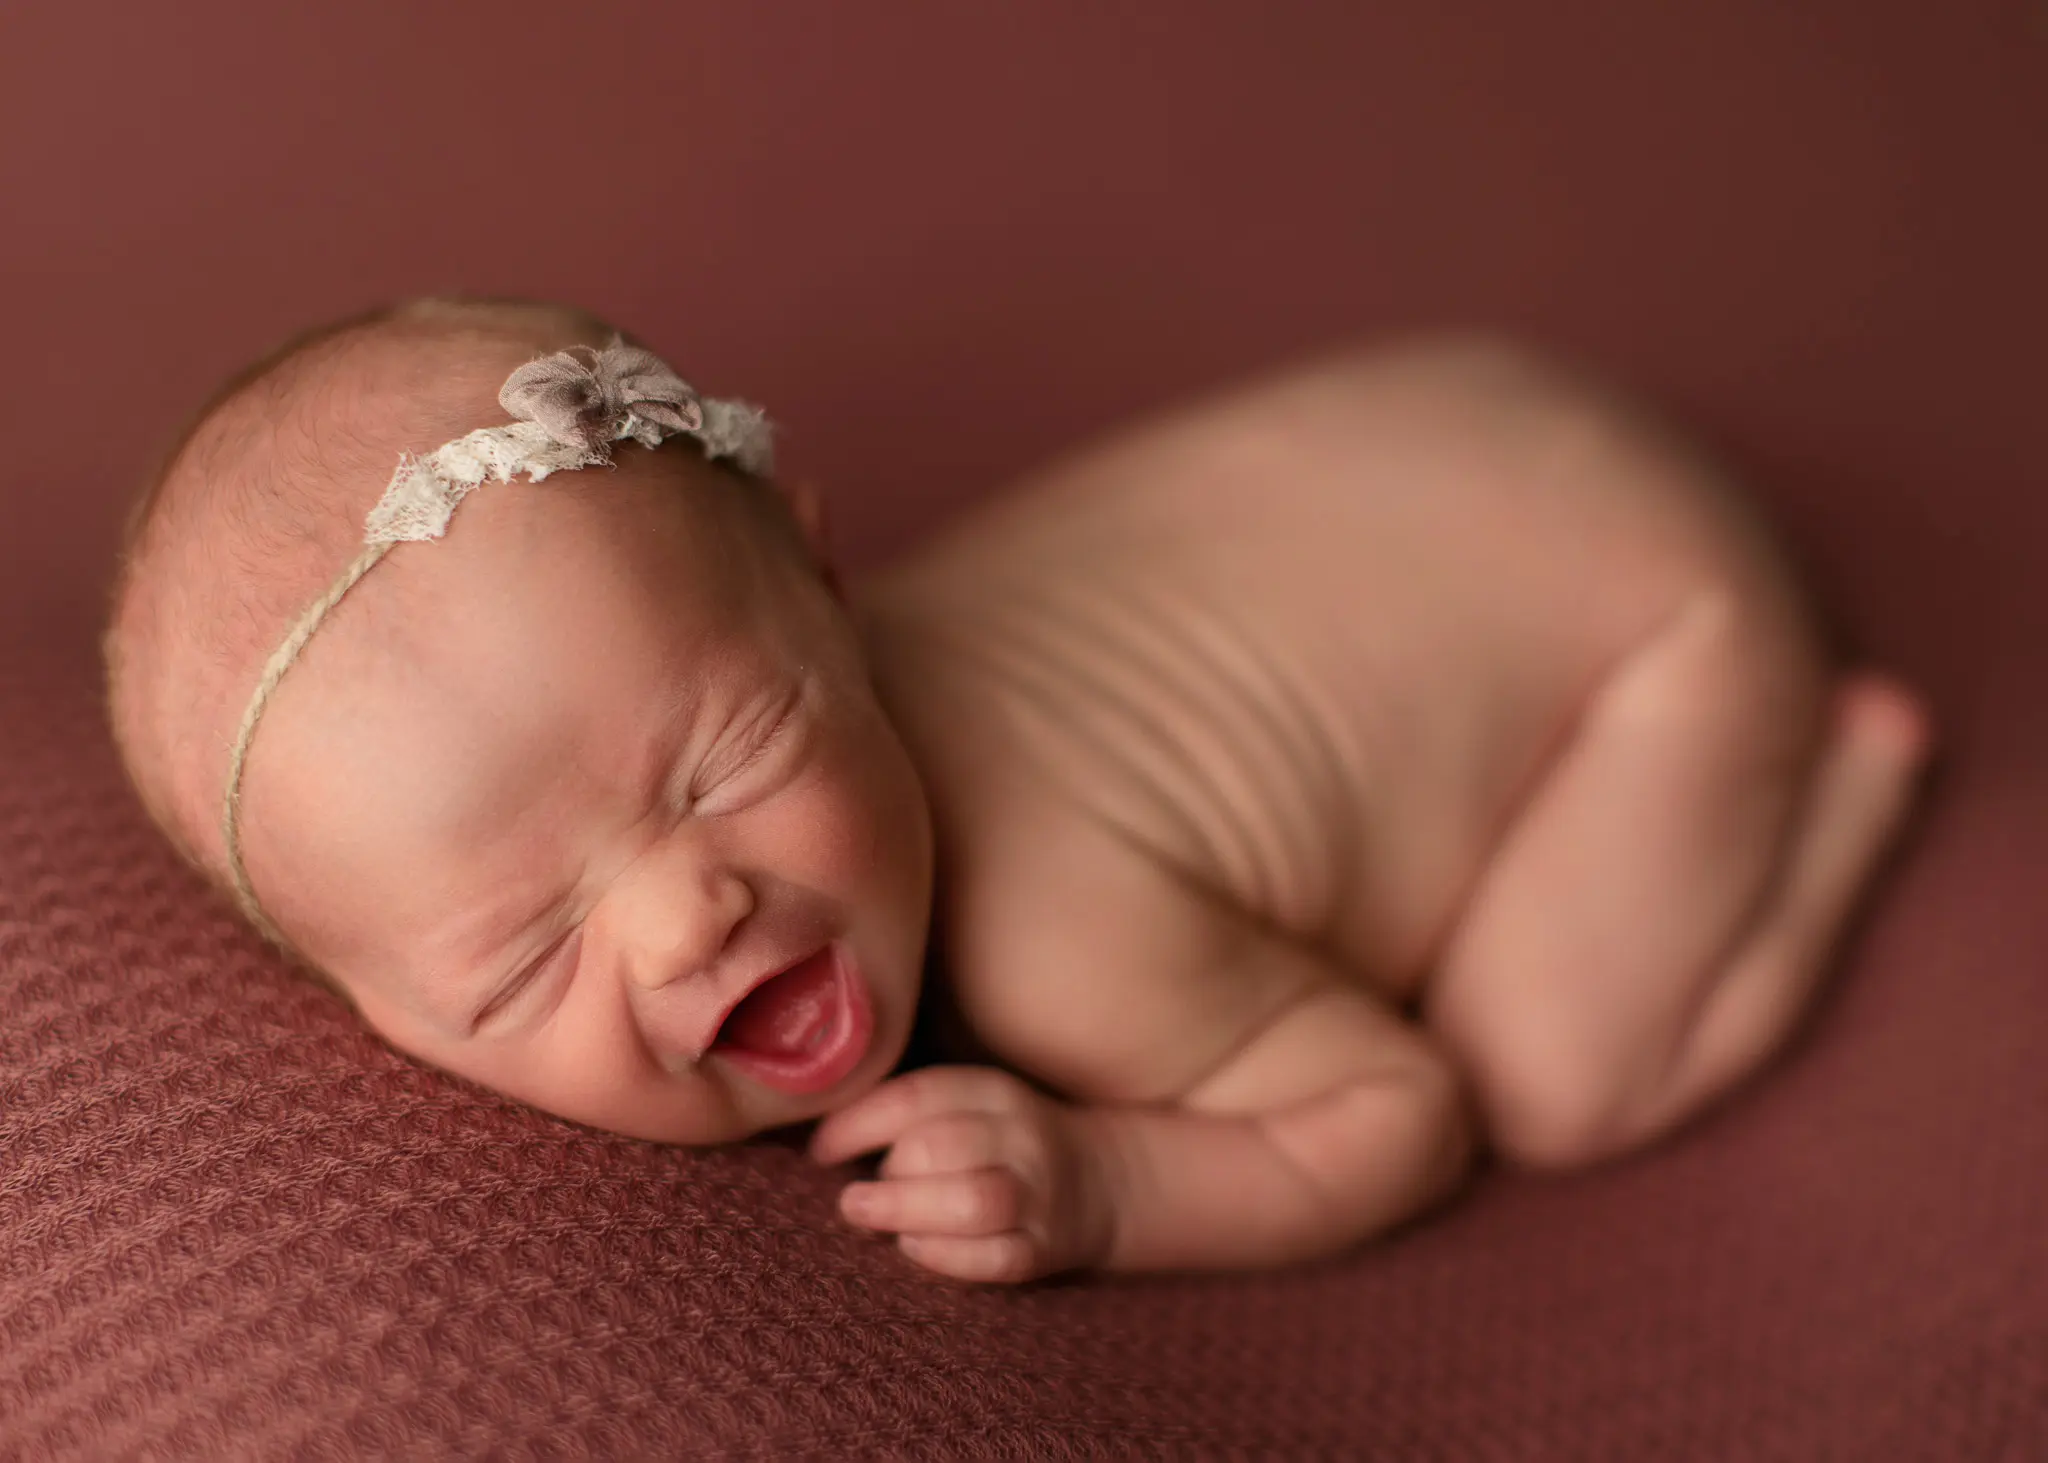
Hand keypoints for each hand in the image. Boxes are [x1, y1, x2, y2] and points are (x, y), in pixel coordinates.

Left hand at [808, 1065, 1113, 1282]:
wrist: (1105, 1180)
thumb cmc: (1004, 1143)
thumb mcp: (972, 1104)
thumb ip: (912, 1112)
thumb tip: (820, 1139)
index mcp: (993, 1091)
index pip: (917, 1096)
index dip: (856, 1124)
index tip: (820, 1152)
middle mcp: (1020, 1137)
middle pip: (941, 1147)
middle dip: (883, 1172)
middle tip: (851, 1195)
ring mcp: (1038, 1195)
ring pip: (970, 1202)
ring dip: (903, 1211)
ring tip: (864, 1215)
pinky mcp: (1045, 1249)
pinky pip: (993, 1259)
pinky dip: (943, 1256)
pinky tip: (911, 1247)